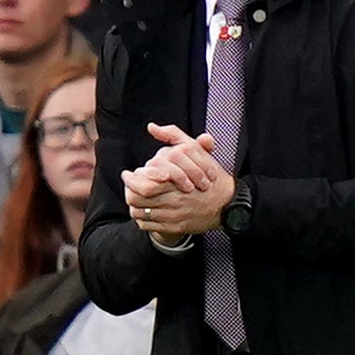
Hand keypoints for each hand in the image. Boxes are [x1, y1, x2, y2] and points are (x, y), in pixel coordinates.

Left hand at [124, 123, 234, 238]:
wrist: (227, 203)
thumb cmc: (210, 175)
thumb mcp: (194, 151)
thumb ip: (173, 136)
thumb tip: (151, 127)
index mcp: (176, 183)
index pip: (144, 186)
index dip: (131, 180)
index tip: (127, 174)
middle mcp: (174, 202)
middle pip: (139, 200)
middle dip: (128, 192)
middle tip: (127, 185)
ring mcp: (174, 216)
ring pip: (142, 214)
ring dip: (133, 205)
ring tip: (133, 196)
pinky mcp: (176, 228)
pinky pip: (149, 226)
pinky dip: (142, 218)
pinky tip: (143, 209)